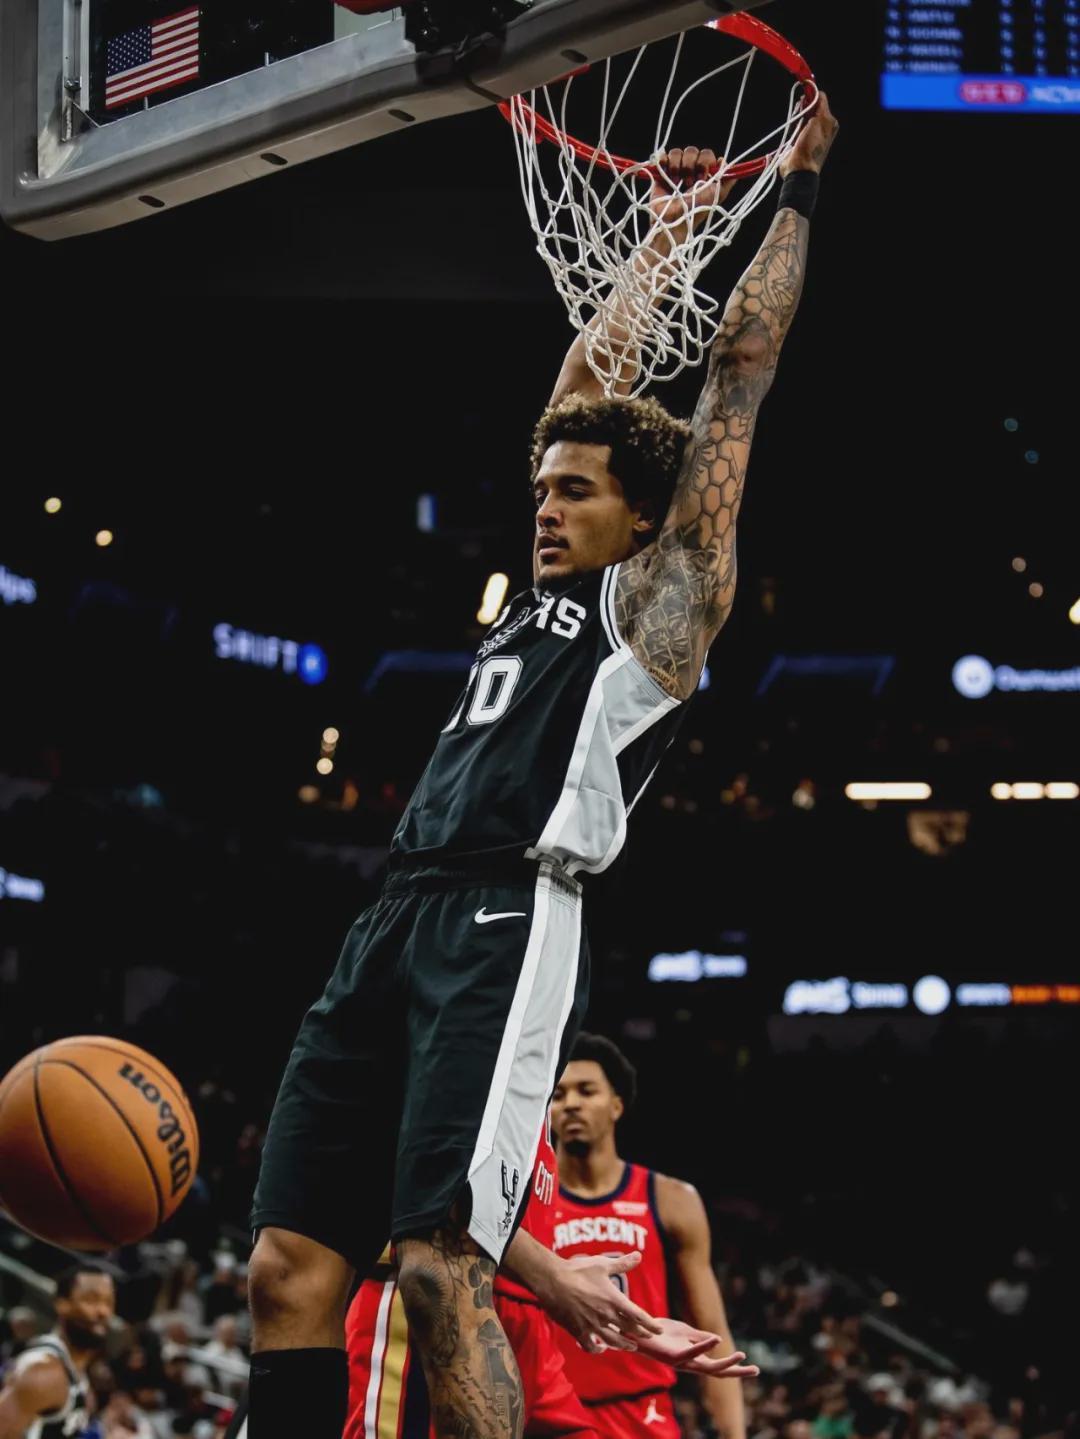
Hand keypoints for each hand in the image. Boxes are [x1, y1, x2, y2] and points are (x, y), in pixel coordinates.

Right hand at [534, 1251, 663, 1353]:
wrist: (552, 1280)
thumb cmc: (578, 1270)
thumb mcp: (602, 1264)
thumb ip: (622, 1264)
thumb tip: (639, 1256)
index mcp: (613, 1299)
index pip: (638, 1316)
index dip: (650, 1324)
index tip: (659, 1330)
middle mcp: (605, 1315)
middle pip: (628, 1330)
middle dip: (640, 1334)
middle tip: (648, 1337)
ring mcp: (592, 1325)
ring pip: (612, 1341)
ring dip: (623, 1345)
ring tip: (630, 1347)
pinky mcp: (578, 1331)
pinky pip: (590, 1346)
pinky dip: (597, 1349)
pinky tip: (601, 1349)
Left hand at [599, 1317, 760, 1376]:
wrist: (637, 1331)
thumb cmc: (661, 1332)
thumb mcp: (685, 1331)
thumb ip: (700, 1337)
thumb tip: (719, 1339)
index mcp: (694, 1357)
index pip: (718, 1364)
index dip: (734, 1365)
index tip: (752, 1364)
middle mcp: (690, 1363)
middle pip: (718, 1371)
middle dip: (737, 1372)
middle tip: (756, 1370)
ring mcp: (682, 1362)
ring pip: (708, 1367)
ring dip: (725, 1362)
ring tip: (741, 1356)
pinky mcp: (673, 1358)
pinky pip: (691, 1353)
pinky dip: (704, 1347)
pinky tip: (716, 1340)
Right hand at [650, 148, 735, 226]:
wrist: (674, 219)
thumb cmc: (697, 209)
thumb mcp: (719, 194)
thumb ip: (727, 179)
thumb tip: (723, 161)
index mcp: (703, 173)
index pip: (706, 154)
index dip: (705, 162)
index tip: (703, 177)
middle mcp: (690, 170)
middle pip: (692, 151)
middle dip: (691, 165)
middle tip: (689, 183)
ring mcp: (675, 171)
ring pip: (677, 152)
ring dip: (677, 167)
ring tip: (676, 184)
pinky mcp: (661, 173)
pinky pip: (663, 156)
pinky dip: (664, 162)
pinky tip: (666, 175)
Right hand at [780, 90, 838, 176]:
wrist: (800, 168)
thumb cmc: (812, 145)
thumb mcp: (821, 120)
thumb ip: (820, 103)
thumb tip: (814, 90)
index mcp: (829, 121)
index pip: (820, 99)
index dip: (812, 95)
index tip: (804, 95)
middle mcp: (821, 126)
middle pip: (810, 106)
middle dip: (803, 107)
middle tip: (800, 115)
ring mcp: (809, 132)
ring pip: (801, 115)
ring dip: (796, 117)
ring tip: (796, 127)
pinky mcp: (798, 139)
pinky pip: (794, 125)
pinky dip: (792, 125)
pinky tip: (792, 131)